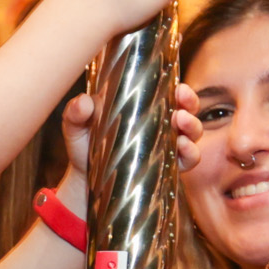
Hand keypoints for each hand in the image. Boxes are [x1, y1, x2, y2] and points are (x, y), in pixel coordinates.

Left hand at [57, 83, 203, 185]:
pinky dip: (191, 153)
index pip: (168, 92)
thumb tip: (83, 103)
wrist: (84, 181)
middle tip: (182, 103)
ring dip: (193, 126)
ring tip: (181, 123)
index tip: (178, 88)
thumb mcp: (76, 127)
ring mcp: (165, 146)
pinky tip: (183, 148)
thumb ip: (75, 113)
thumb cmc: (84, 146)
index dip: (179, 89)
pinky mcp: (167, 168)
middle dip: (190, 103)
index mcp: (142, 107)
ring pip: (192, 133)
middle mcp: (159, 124)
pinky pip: (188, 160)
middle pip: (186, 109)